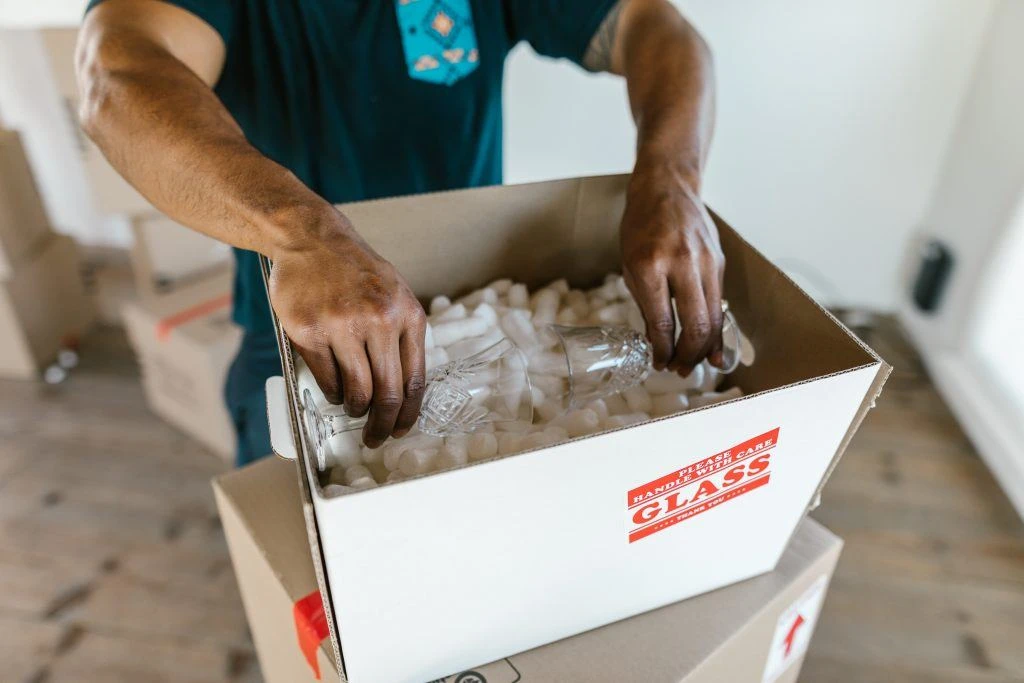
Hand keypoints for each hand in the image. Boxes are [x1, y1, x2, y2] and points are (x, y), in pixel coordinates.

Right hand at [269, 210, 426, 447]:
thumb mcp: (395, 295)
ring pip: (356, 391)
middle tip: (374, 437)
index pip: (415, 380)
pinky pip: (327, 380)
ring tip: (353, 407)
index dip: (409, 414)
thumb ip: (403, 336)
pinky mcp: (309, 331)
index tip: (401, 430)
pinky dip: (333, 393)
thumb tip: (405, 392)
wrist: (313, 240)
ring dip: (355, 408)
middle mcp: (379, 320)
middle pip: (388, 393)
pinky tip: (335, 389)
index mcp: (408, 315)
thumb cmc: (356, 272)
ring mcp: (343, 326)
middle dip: (382, 424)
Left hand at [620, 159, 725, 374]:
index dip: (662, 350)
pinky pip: (720, 302)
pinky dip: (716, 327)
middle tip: (679, 370)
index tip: (659, 364)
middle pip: (696, 324)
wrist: (667, 188)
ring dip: (705, 347)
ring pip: (714, 317)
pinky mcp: (719, 261)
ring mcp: (705, 261)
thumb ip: (646, 304)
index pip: (662, 322)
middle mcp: (682, 263)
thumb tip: (657, 343)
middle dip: (688, 355)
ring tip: (695, 363)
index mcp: (650, 266)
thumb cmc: (640, 227)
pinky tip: (711, 345)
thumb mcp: (630, 265)